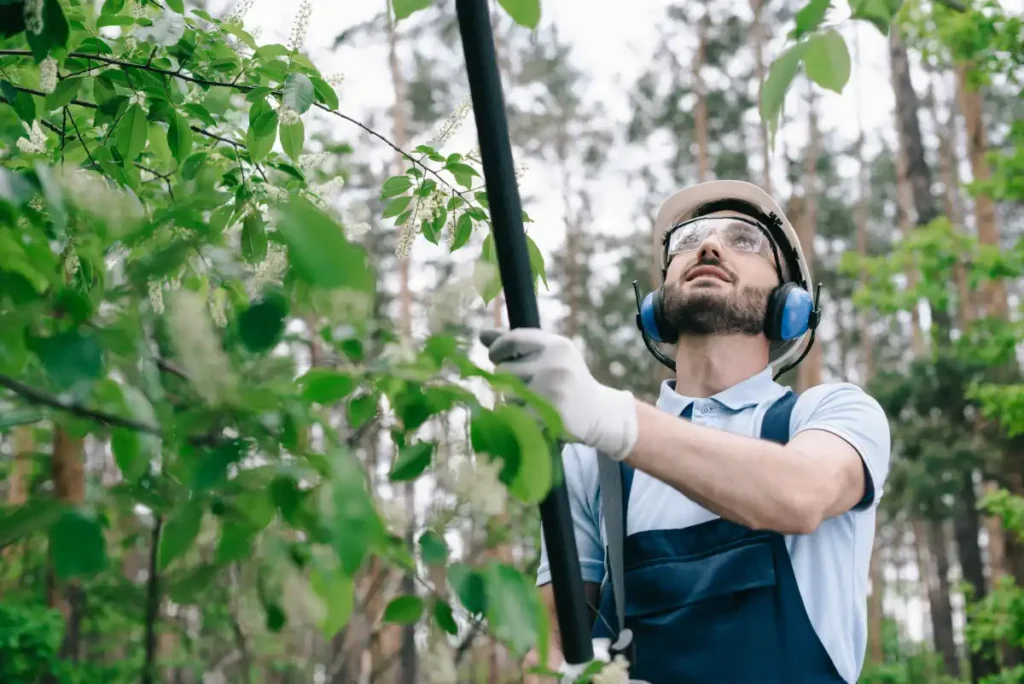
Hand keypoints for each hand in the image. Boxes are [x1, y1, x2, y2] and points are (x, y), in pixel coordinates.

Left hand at [480, 328, 637, 460]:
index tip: (495, 357)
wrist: (599, 413)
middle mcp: (555, 364)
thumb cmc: (567, 380)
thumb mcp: (549, 355)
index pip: (512, 340)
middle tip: (522, 386)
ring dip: (512, 400)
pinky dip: (517, 417)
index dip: (497, 349)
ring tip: (532, 402)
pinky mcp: (549, 415)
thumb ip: (517, 344)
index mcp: (556, 345)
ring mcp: (552, 390)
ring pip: (506, 394)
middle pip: (504, 370)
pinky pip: (514, 414)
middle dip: (505, 380)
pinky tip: (533, 415)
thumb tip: (482, 334)